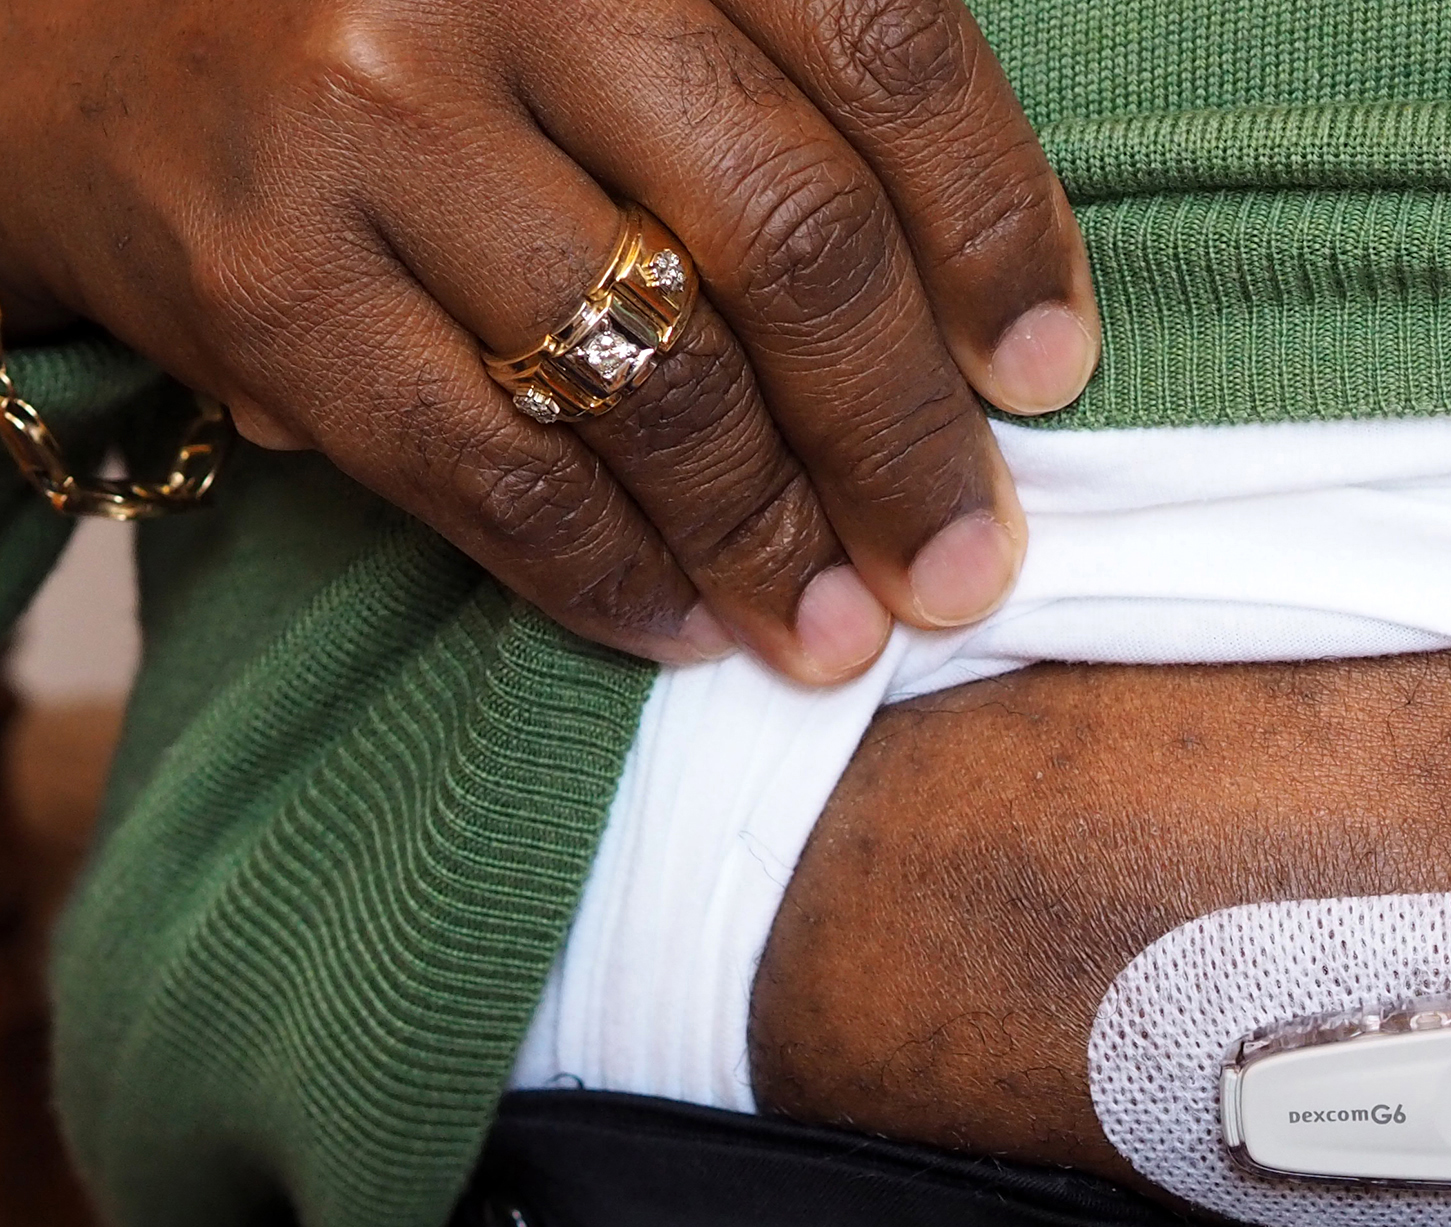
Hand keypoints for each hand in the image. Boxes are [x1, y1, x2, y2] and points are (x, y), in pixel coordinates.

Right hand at [0, 0, 1099, 682]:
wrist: (67, 21)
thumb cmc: (409, 9)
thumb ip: (768, 71)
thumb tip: (990, 311)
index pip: (883, 42)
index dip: (994, 225)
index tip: (1048, 372)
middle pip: (793, 234)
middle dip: (905, 438)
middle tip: (963, 564)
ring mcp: (368, 114)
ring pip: (657, 376)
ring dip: (775, 539)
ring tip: (837, 634)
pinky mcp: (264, 272)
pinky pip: (496, 472)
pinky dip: (613, 575)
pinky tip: (684, 627)